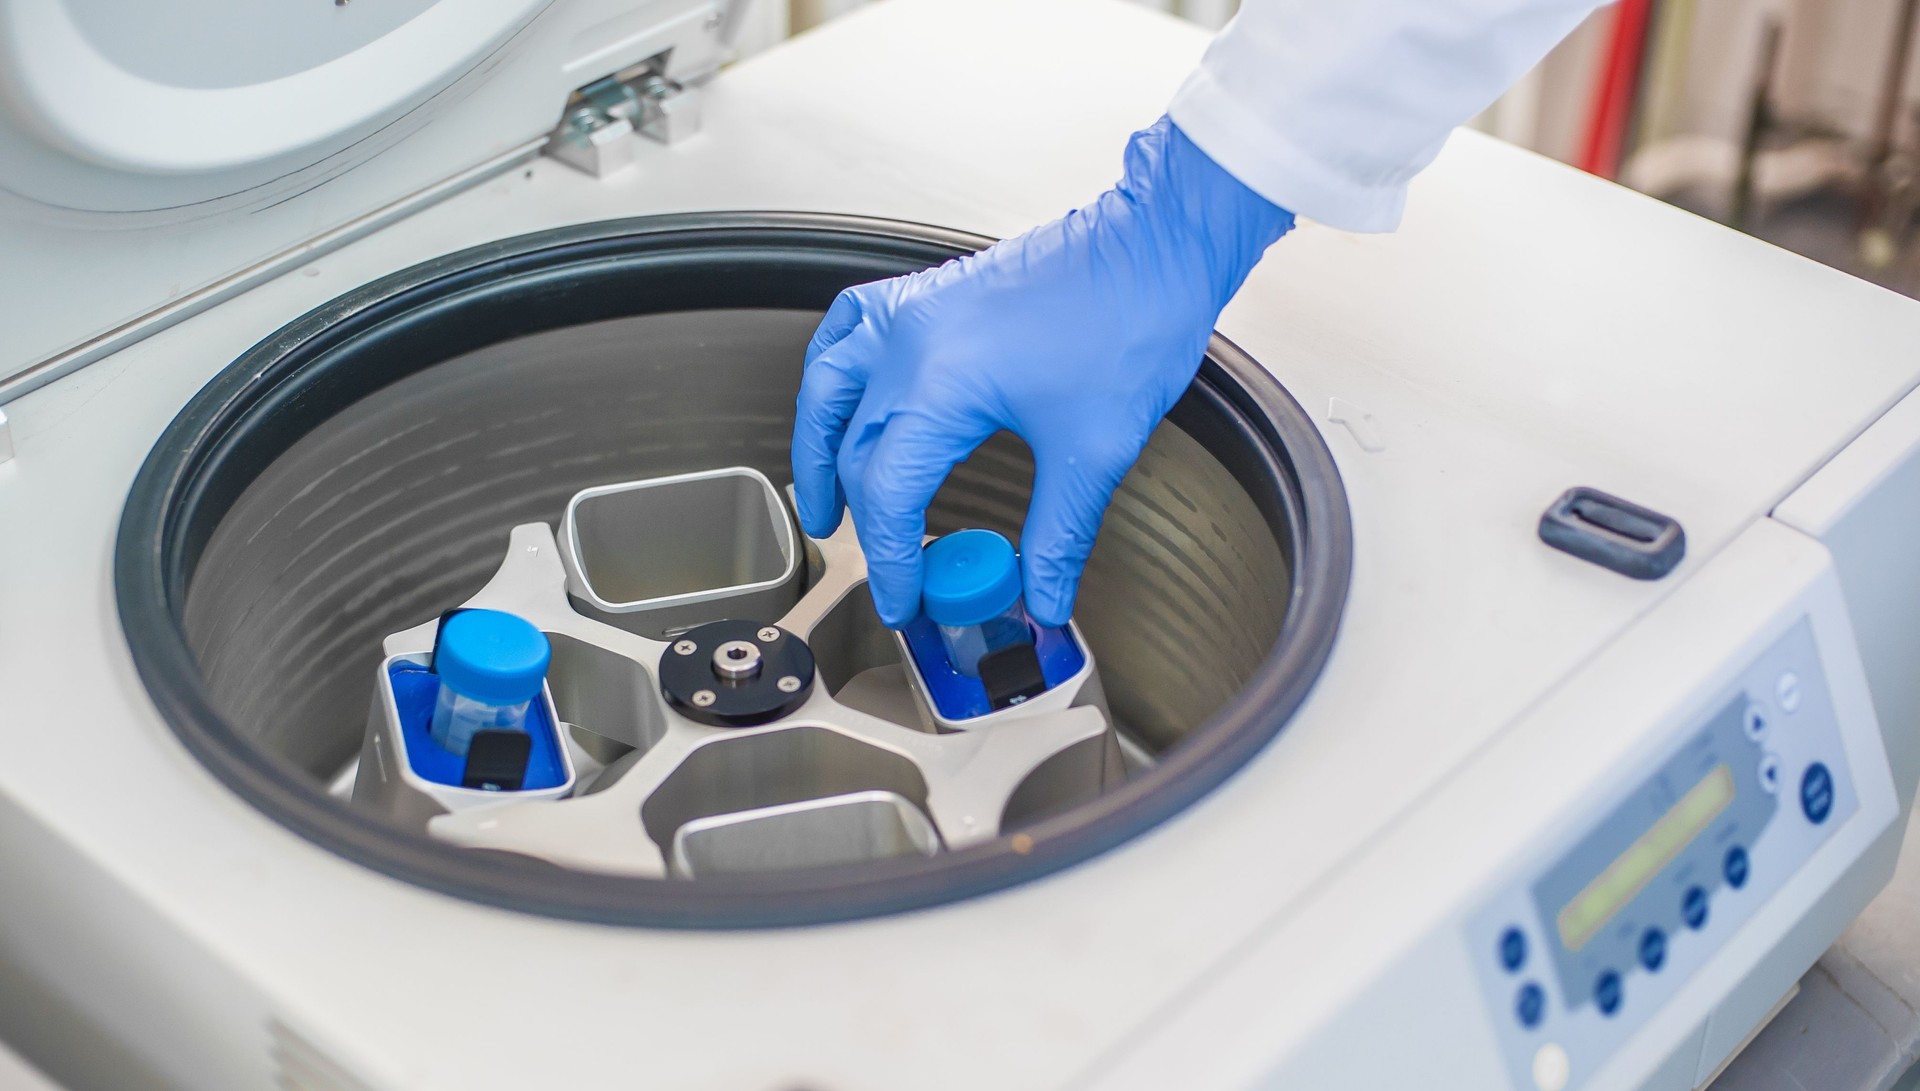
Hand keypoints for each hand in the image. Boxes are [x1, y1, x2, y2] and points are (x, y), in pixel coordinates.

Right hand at [791, 116, 1293, 627]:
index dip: (891, 560)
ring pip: (827, 387)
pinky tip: (840, 399)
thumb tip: (1043, 595)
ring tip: (825, 501)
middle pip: (853, 450)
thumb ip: (1057, 535)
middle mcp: (910, 342)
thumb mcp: (1093, 451)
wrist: (1158, 245)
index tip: (905, 602)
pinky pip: (849, 331)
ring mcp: (914, 310)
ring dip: (818, 449)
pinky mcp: (930, 293)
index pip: (886, 494)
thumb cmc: (1132, 321)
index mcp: (940, 384)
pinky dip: (833, 373)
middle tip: (887, 568)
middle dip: (862, 520)